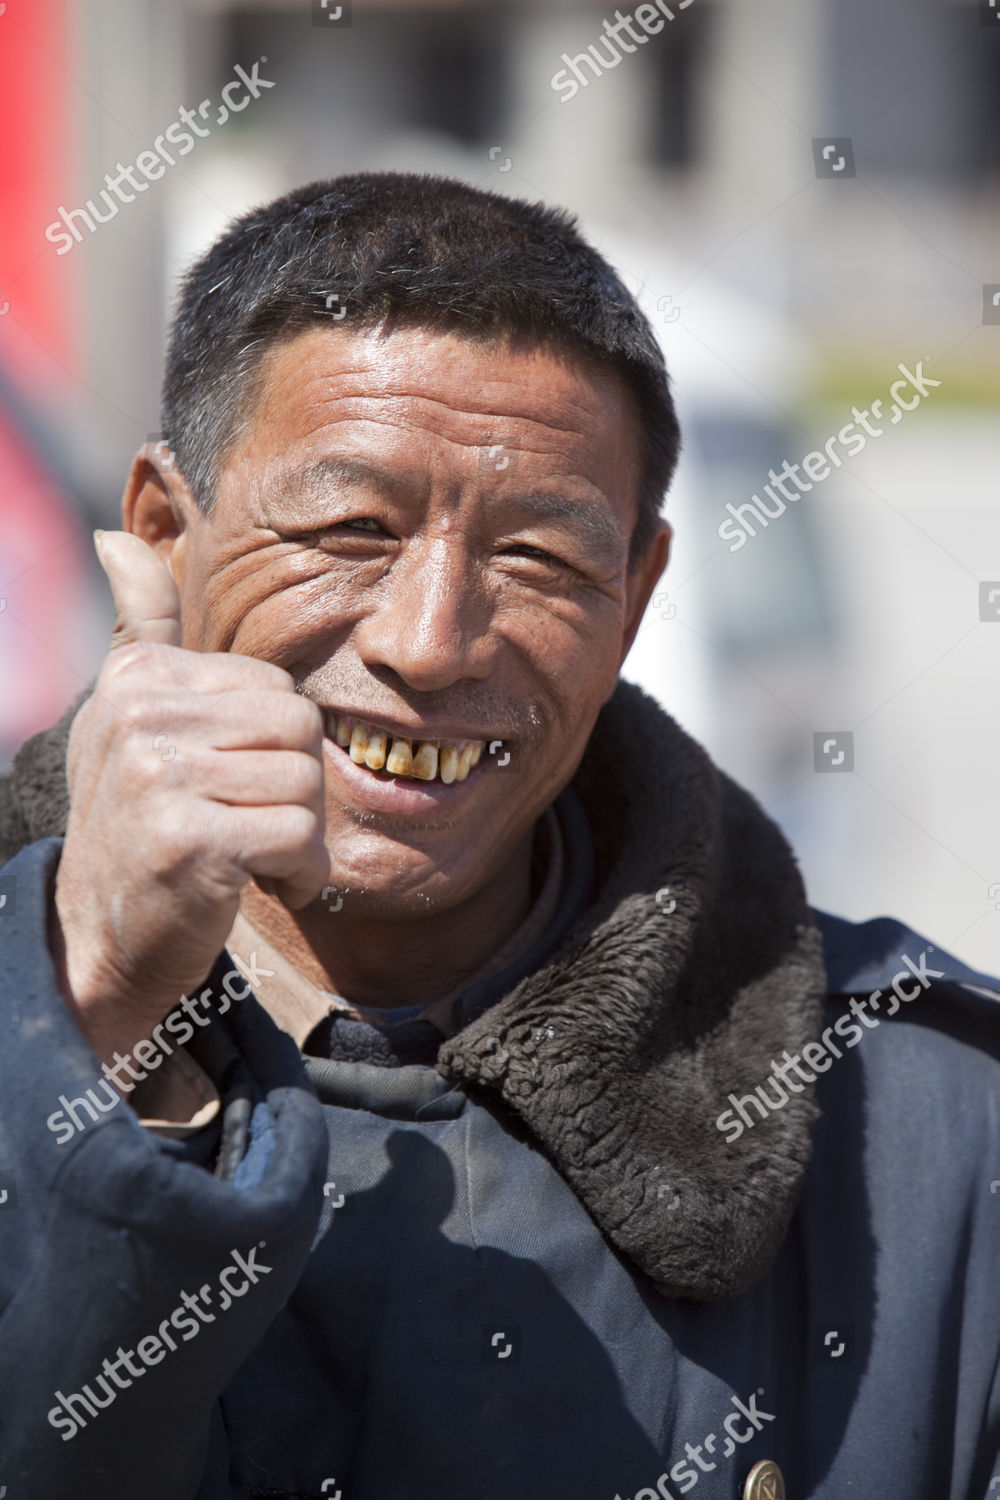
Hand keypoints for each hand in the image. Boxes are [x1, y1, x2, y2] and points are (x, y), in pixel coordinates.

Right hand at [53, 531, 329, 1062]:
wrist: (100, 937)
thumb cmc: (136, 822)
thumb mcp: (128, 716)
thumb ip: (140, 630)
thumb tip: (114, 541)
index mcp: (139, 677)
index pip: (276, 689)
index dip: (275, 751)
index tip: (234, 790)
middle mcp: (141, 716)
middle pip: (299, 729)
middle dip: (295, 791)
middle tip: (253, 828)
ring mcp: (159, 777)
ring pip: (305, 784)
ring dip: (299, 838)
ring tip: (250, 857)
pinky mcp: (189, 841)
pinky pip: (299, 839)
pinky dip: (299, 874)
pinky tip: (260, 886)